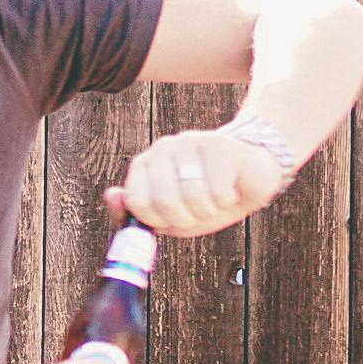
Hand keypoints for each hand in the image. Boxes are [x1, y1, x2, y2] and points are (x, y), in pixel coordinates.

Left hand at [102, 130, 281, 236]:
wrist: (251, 177)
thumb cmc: (206, 198)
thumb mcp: (168, 217)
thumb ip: (134, 214)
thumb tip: (111, 195)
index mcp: (144, 166)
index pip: (137, 203)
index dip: (159, 221)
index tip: (175, 219)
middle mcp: (162, 149)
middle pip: (164, 202)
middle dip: (187, 218)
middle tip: (200, 210)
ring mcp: (190, 142)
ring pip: (192, 197)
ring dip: (209, 210)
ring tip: (216, 198)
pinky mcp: (218, 145)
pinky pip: (217, 191)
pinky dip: (227, 200)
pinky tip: (230, 188)